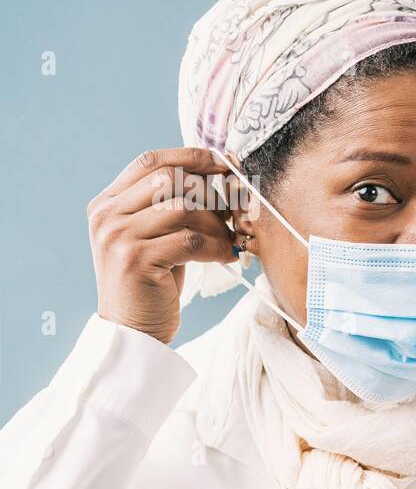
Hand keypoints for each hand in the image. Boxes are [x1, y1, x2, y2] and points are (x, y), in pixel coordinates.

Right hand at [88, 148, 243, 343]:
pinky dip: (218, 246)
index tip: (224, 163)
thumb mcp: (155, 237)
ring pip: (183, 208)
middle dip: (210, 191)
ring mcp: (118, 236)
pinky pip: (191, 240)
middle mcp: (107, 215)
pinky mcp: (136, 260)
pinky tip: (228, 254)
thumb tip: (221, 180)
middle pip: (170, 179)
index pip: (151, 162)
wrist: (132, 331)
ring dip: (217, 223)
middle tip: (235, 208)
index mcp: (107, 203)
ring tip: (231, 238)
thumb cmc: (152, 283)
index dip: (191, 157)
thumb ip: (173, 207)